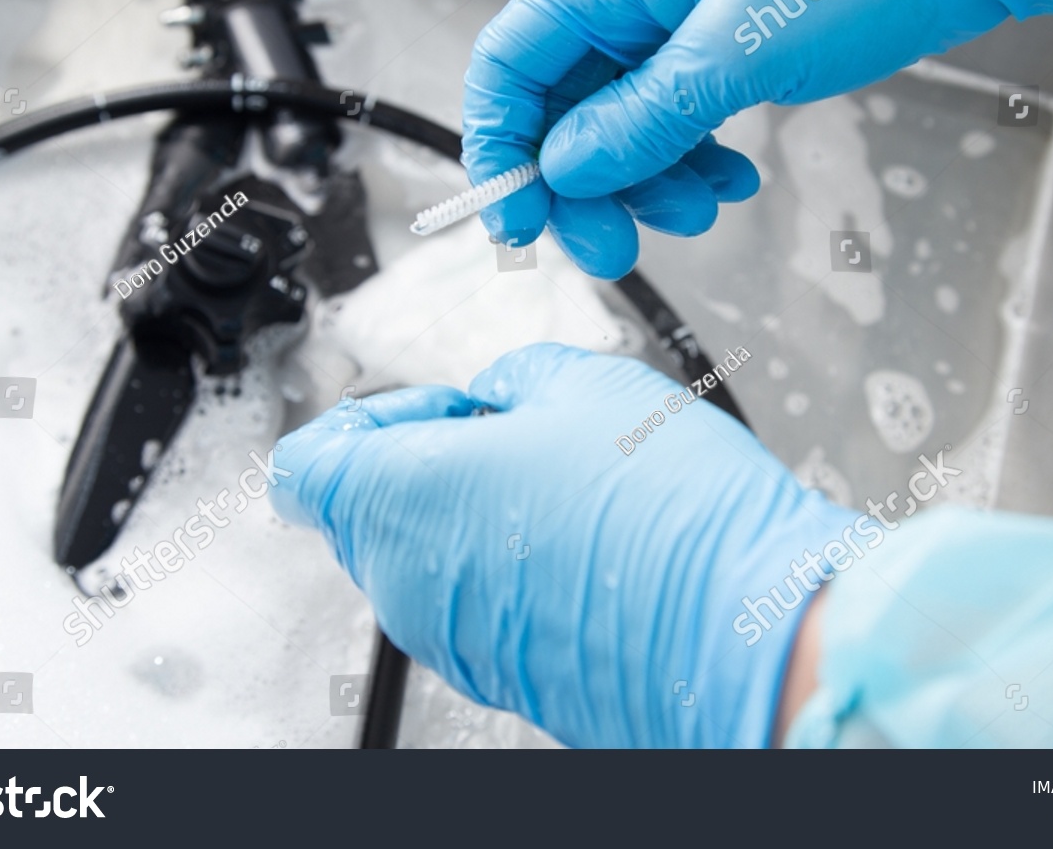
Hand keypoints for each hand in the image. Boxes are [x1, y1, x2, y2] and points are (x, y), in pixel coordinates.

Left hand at [271, 344, 854, 747]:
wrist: (744, 634)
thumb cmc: (663, 515)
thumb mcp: (583, 386)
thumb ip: (513, 381)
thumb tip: (501, 398)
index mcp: (398, 499)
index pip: (308, 464)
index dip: (367, 417)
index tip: (439, 404)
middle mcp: (405, 582)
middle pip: (367, 508)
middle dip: (430, 456)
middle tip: (513, 431)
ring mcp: (451, 637)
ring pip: (424, 555)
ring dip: (474, 509)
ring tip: (564, 481)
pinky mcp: (501, 672)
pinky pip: (474, 601)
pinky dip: (508, 561)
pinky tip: (585, 534)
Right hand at [463, 0, 1052, 277]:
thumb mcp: (740, 53)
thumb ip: (643, 120)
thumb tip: (564, 173)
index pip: (513, 57)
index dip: (501, 143)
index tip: (518, 220)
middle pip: (562, 104)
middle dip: (582, 184)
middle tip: (612, 251)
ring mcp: (672, 22)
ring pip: (617, 124)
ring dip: (646, 181)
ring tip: (703, 212)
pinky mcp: (714, 50)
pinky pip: (671, 121)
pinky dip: (690, 163)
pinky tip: (733, 184)